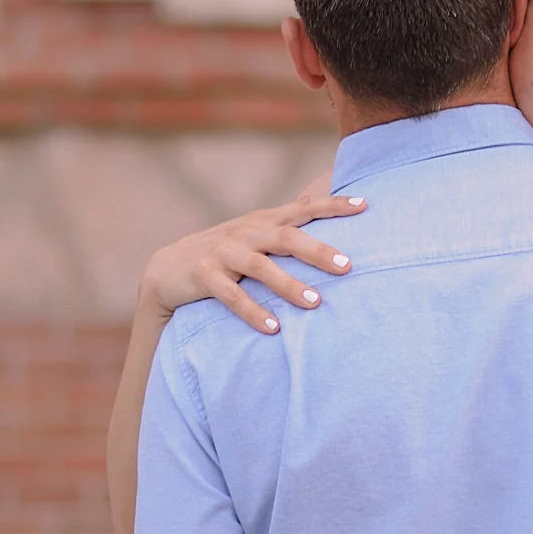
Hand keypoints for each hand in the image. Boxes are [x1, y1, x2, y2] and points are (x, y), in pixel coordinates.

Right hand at [139, 191, 367, 334]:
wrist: (167, 268)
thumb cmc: (224, 253)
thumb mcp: (255, 235)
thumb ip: (287, 227)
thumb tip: (328, 219)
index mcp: (264, 221)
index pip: (304, 207)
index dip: (333, 205)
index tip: (365, 206)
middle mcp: (246, 232)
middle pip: (286, 237)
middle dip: (317, 251)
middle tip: (347, 266)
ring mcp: (224, 253)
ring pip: (261, 266)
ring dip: (289, 285)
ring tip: (315, 303)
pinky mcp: (204, 276)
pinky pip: (231, 295)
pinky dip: (253, 311)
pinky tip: (273, 328)